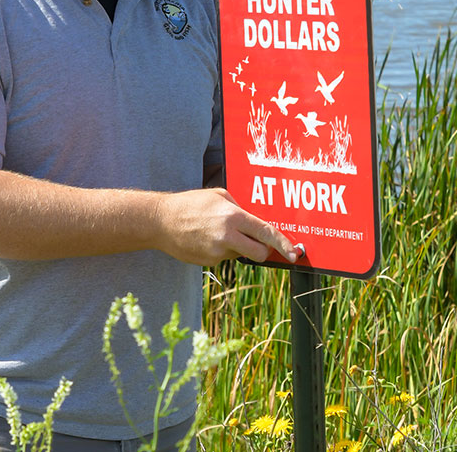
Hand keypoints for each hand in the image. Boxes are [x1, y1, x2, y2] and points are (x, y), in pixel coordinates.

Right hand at [154, 187, 299, 265]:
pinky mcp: (209, 261)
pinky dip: (220, 250)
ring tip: (214, 232)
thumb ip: (239, 208)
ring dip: (236, 247)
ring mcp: (217, 251)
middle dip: (261, 251)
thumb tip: (254, 222)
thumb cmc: (190, 204)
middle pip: (259, 254)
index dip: (284, 244)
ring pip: (240, 255)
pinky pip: (224, 257)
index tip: (295, 253)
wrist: (161, 221)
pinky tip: (204, 238)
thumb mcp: (218, 196)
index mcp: (233, 217)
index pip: (266, 233)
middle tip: (253, 241)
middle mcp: (227, 236)